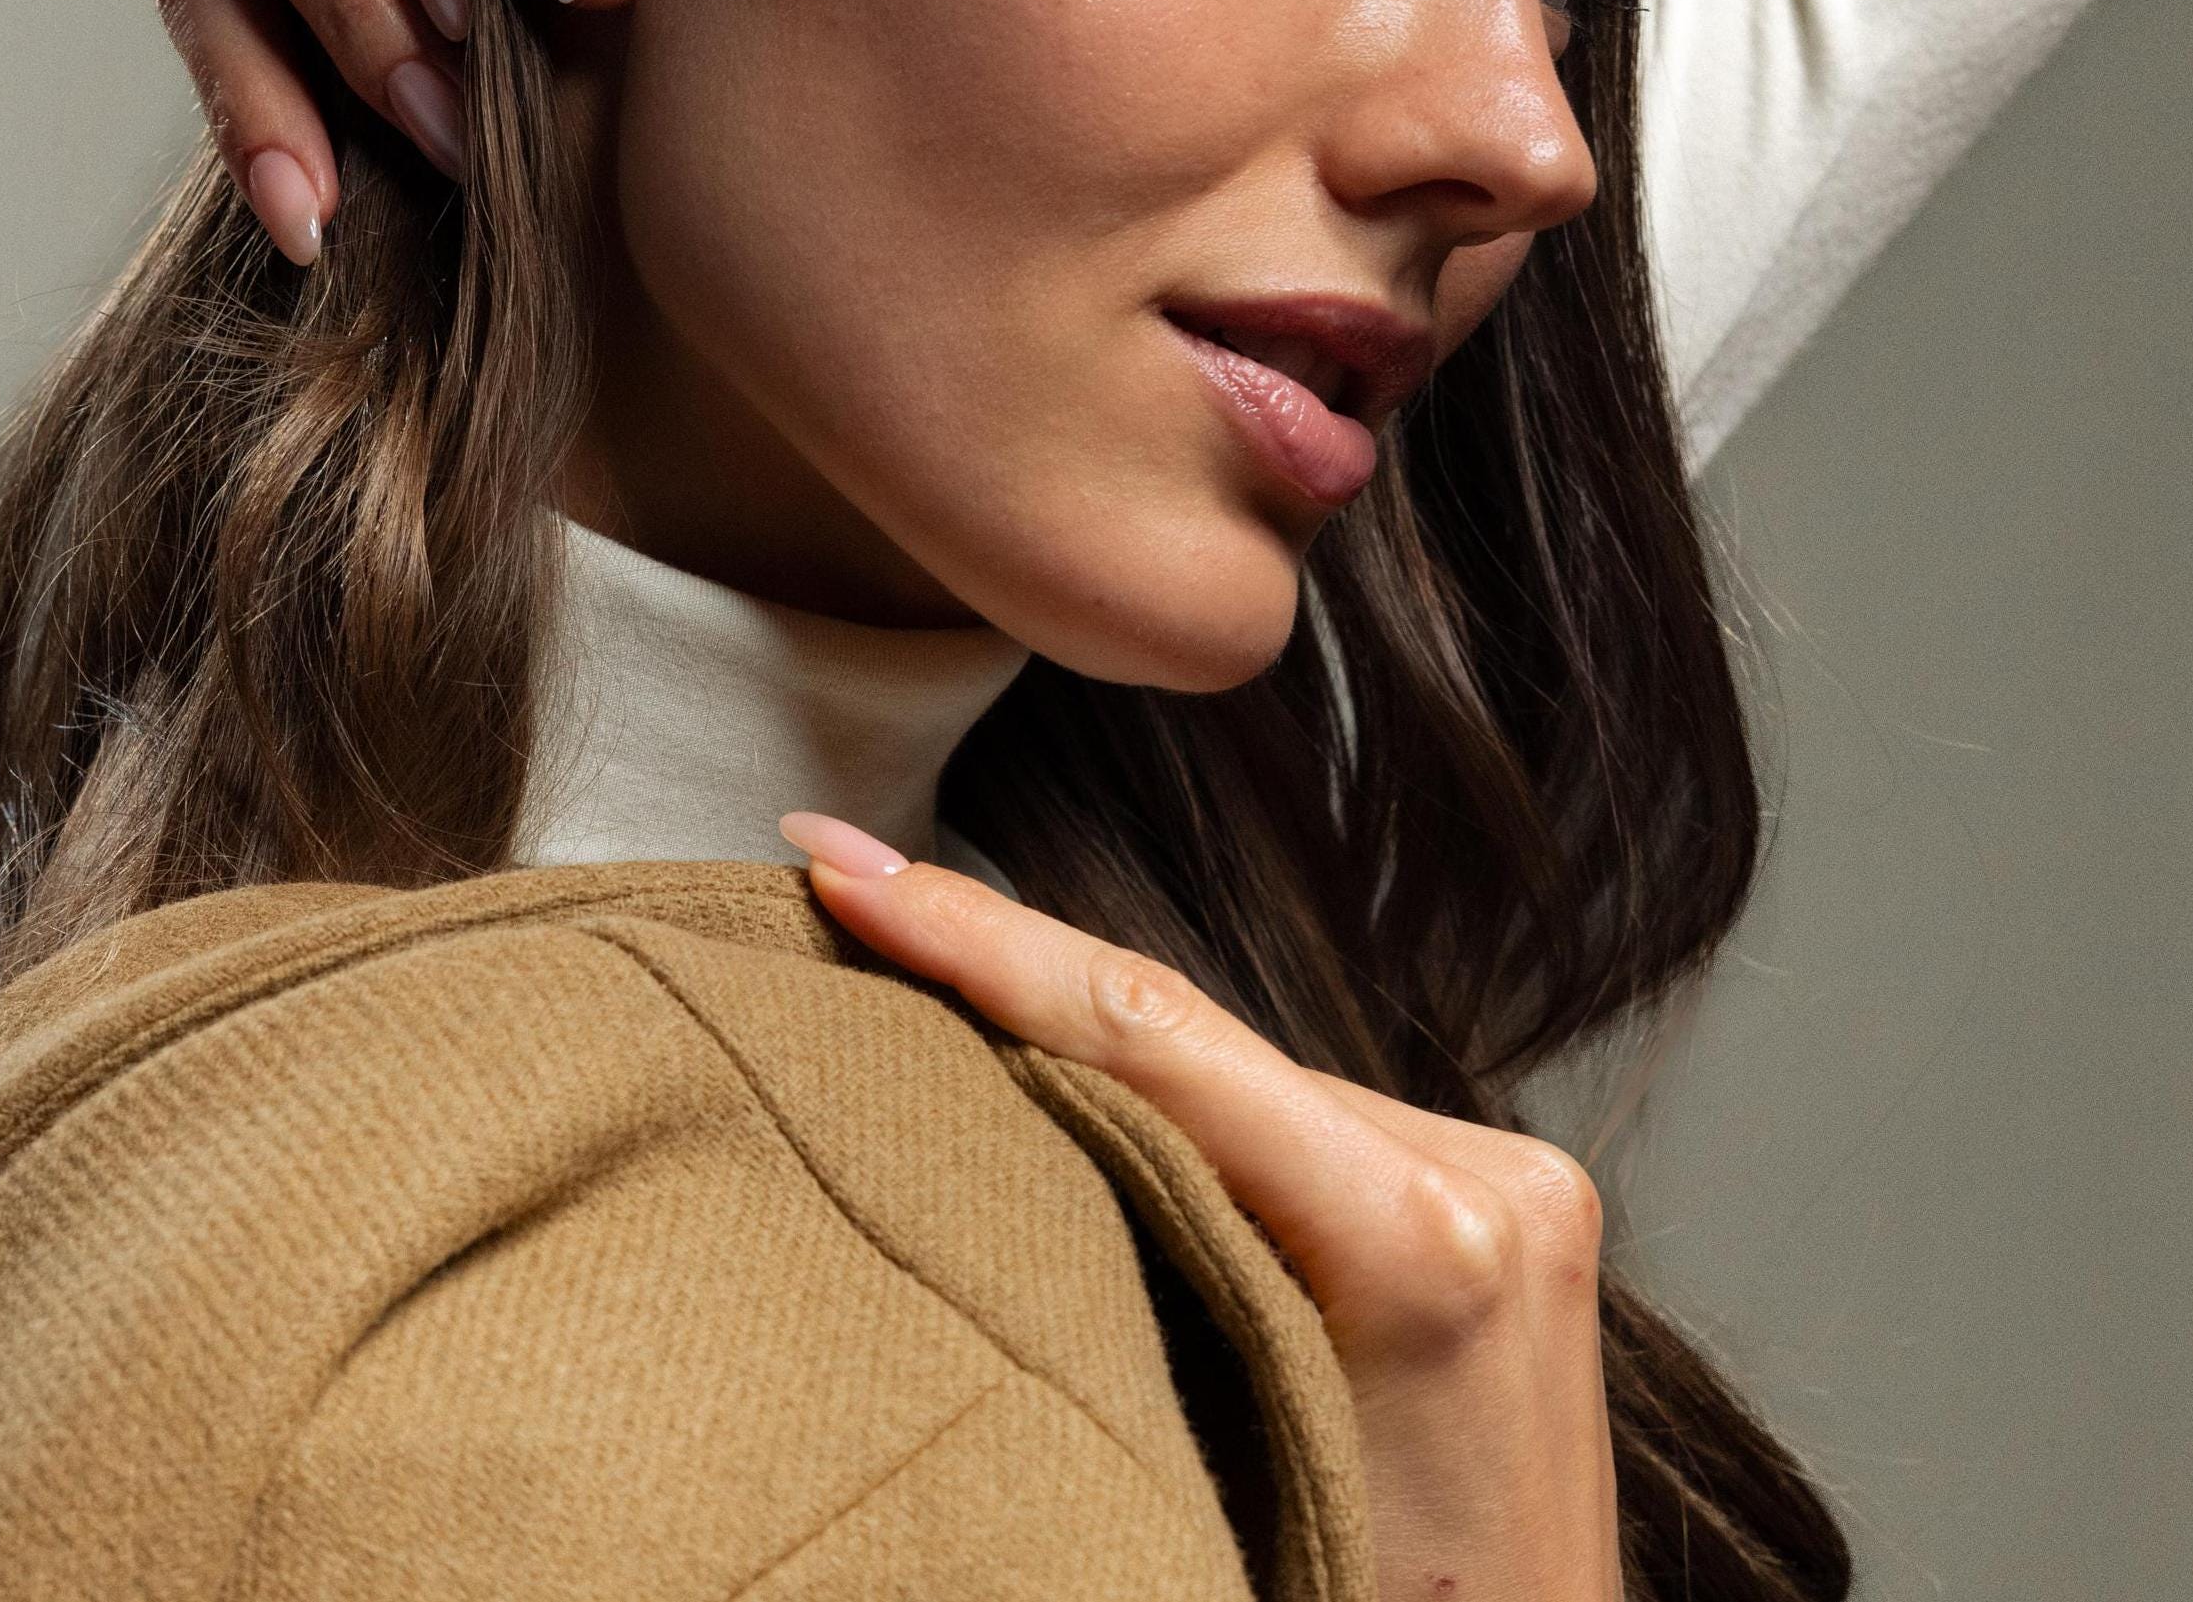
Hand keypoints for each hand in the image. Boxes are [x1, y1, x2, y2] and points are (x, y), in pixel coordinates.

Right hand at [781, 810, 1622, 1601]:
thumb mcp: (1202, 1482)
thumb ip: (1107, 1285)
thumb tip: (962, 1134)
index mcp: (1425, 1247)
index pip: (1154, 1036)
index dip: (982, 939)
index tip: (845, 871)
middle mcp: (1484, 1178)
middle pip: (1190, 1041)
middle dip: (1007, 969)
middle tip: (845, 889)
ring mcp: (1507, 1178)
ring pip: (1236, 1076)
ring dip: (1098, 1053)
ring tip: (921, 983)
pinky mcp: (1504, 1199)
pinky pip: (1296, 1120)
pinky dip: (1184, 1109)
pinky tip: (1079, 1096)